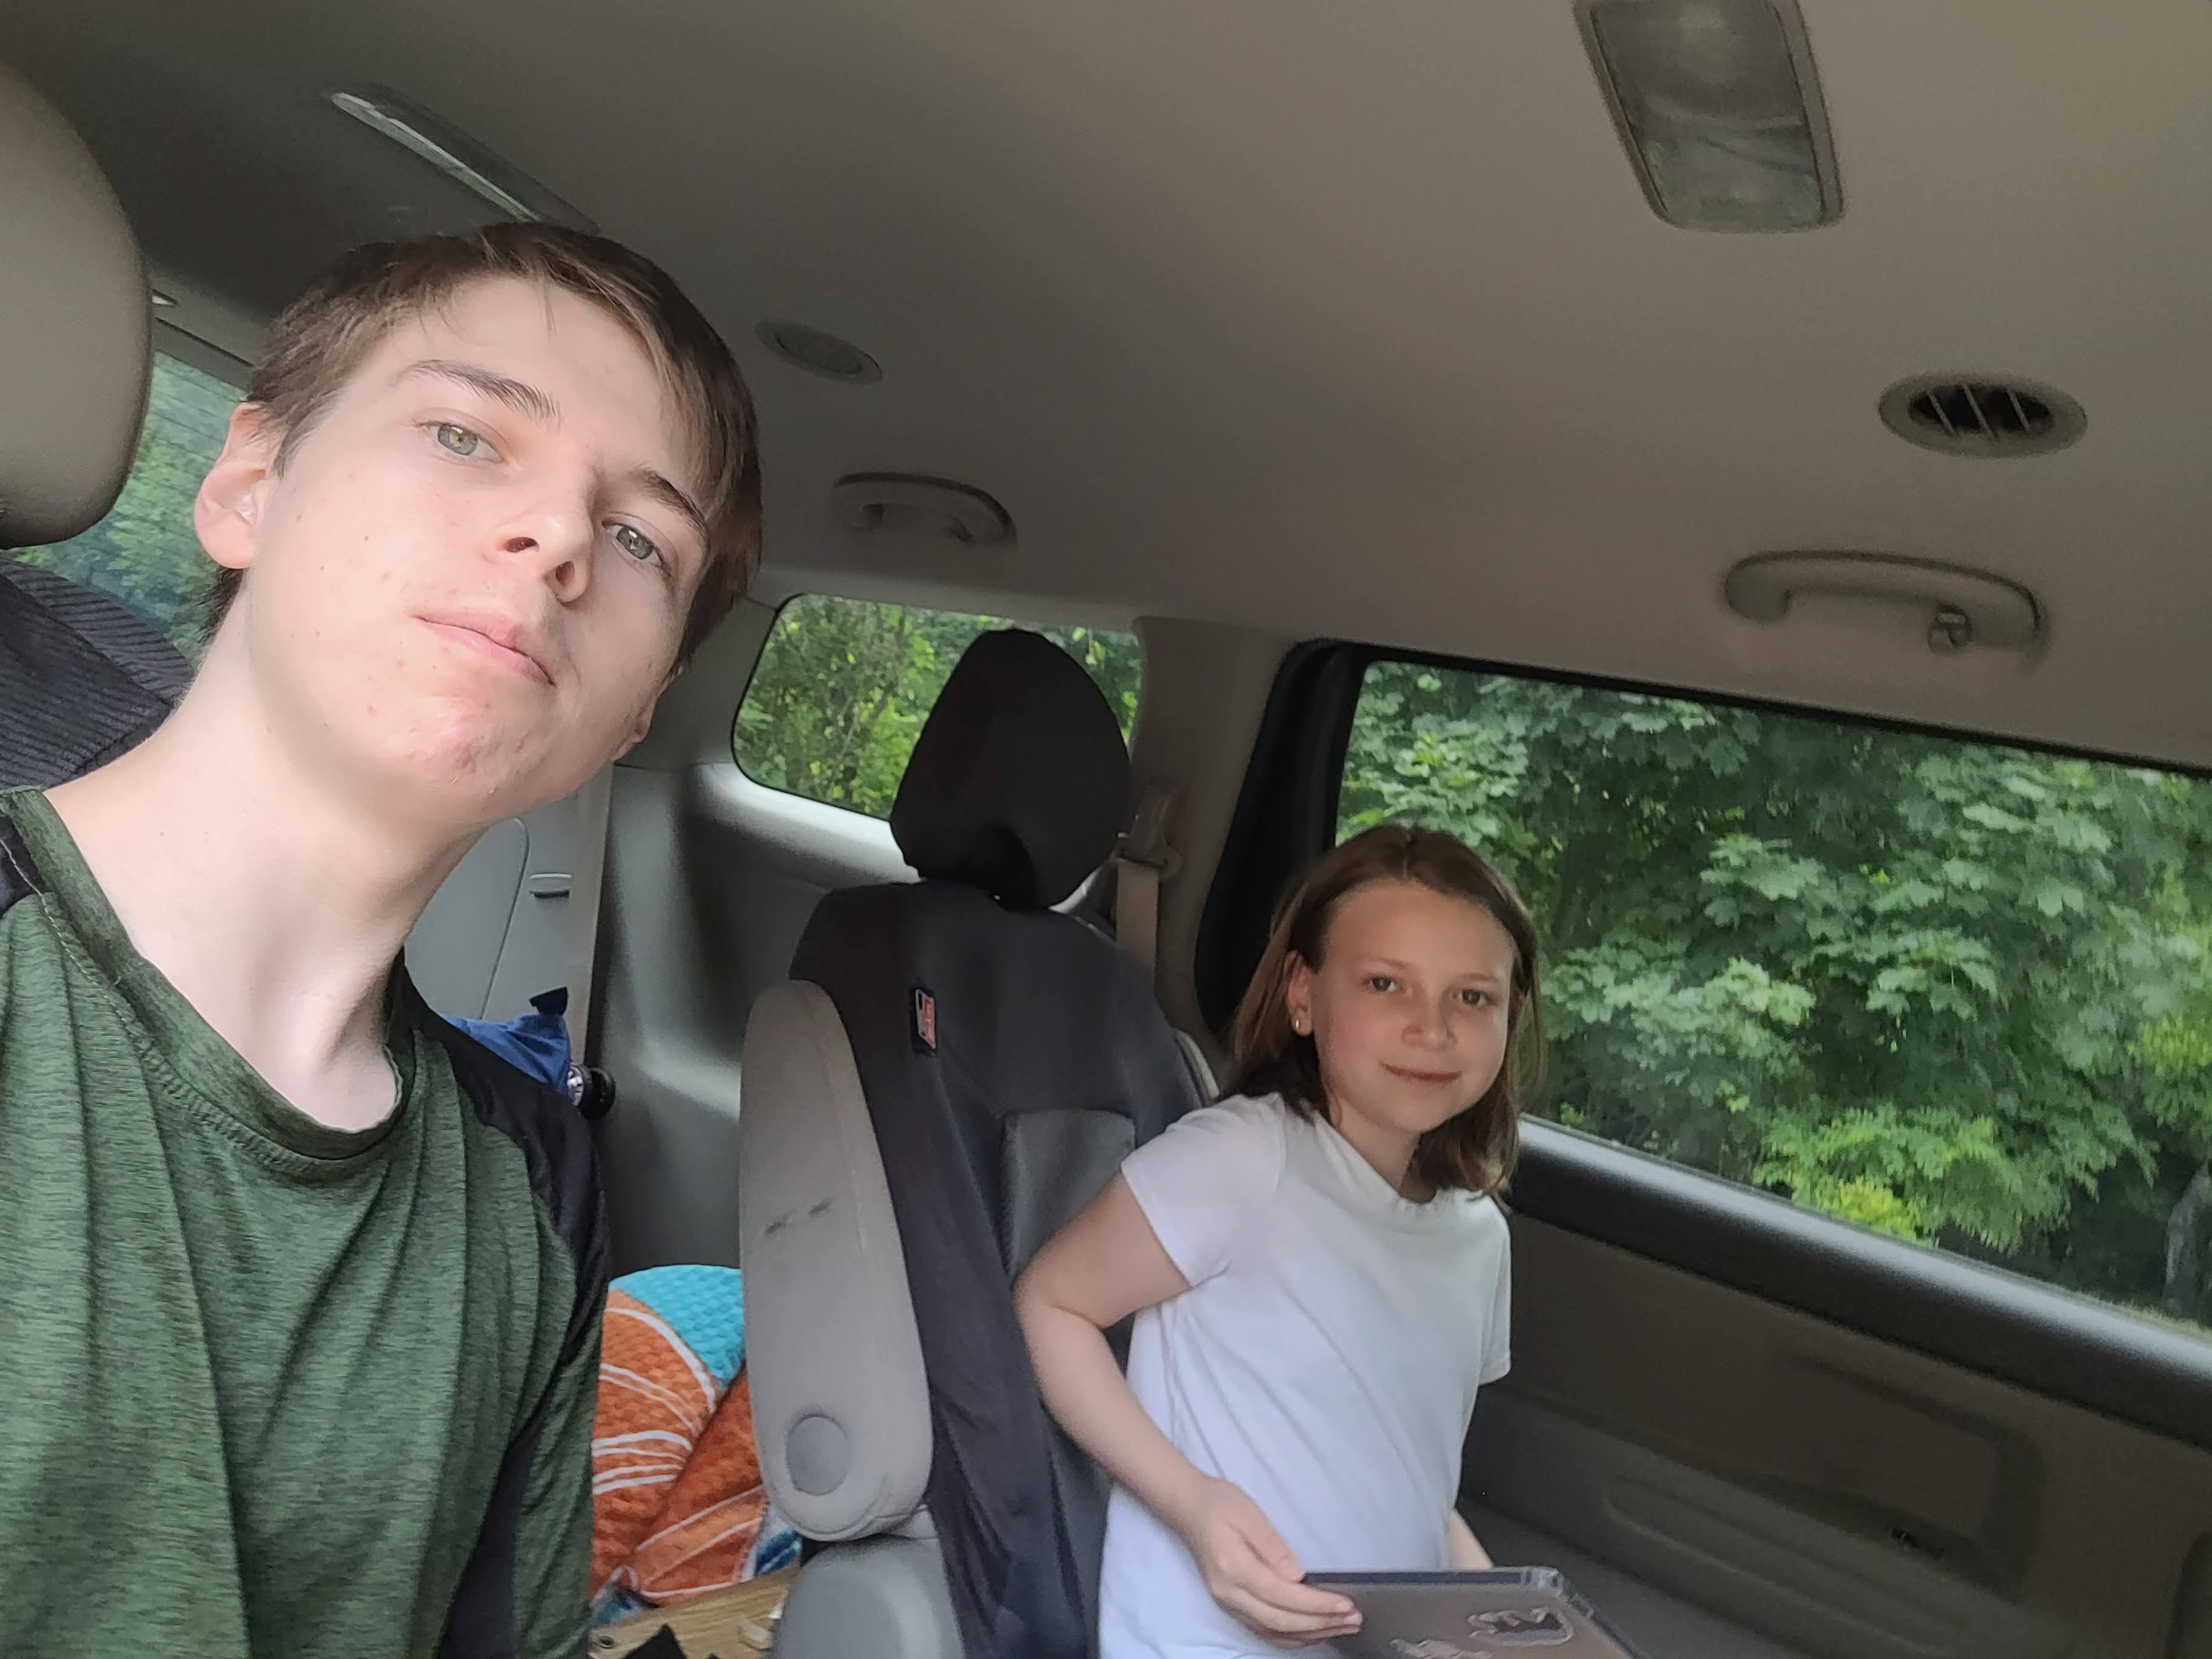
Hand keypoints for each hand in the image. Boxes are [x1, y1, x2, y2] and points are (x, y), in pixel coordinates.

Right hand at [1171, 1477, 1361, 1646]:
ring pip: (1275, 1632)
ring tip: (1343, 1627)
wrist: (1187, 1507)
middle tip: (1354, 1618)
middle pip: (1281, 1621)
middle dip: (1321, 1623)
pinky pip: (1266, 1631)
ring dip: (1312, 1634)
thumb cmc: (1219, 1503)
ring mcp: (1229, 1603)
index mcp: (1233, 1569)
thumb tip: (1298, 1576)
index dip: (1316, 1604)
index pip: (1282, 1596)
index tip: (1346, 1604)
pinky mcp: (1232, 1605)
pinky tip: (1314, 1632)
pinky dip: (1293, 1636)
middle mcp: (1230, 1594)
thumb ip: (1272, 1545)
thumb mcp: (1248, 1513)